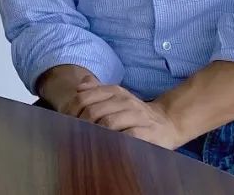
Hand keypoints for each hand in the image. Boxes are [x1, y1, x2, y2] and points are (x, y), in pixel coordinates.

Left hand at [64, 78, 185, 149]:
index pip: (85, 97)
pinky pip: (128, 136)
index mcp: (116, 92)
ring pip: (109, 123)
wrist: (167, 122)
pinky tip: (107, 147)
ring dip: (95, 134)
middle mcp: (126, 101)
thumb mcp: (117, 97)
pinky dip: (115, 142)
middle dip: (81, 124)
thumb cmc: (136, 113)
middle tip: (74, 135)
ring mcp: (138, 116)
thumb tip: (79, 86)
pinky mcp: (149, 133)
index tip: (66, 122)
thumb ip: (97, 90)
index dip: (72, 110)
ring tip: (86, 142)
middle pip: (94, 111)